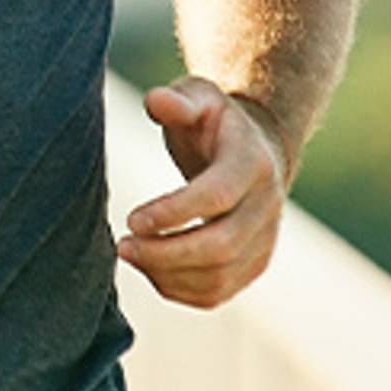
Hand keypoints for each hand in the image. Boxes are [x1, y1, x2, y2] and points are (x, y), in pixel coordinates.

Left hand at [116, 76, 290, 307]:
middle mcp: (268, 205)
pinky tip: (149, 269)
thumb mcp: (198, 96)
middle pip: (221, 246)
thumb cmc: (214, 122)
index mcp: (253, 162)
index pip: (217, 197)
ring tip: (129, 254)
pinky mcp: (254, 264)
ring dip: (168, 274)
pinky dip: (179, 290)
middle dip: (165, 252)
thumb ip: (177, 100)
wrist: (254, 151)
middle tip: (122, 245)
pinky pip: (217, 293)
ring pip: (219, 277)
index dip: (173, 213)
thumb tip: (157, 101)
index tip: (132, 219)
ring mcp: (265, 240)